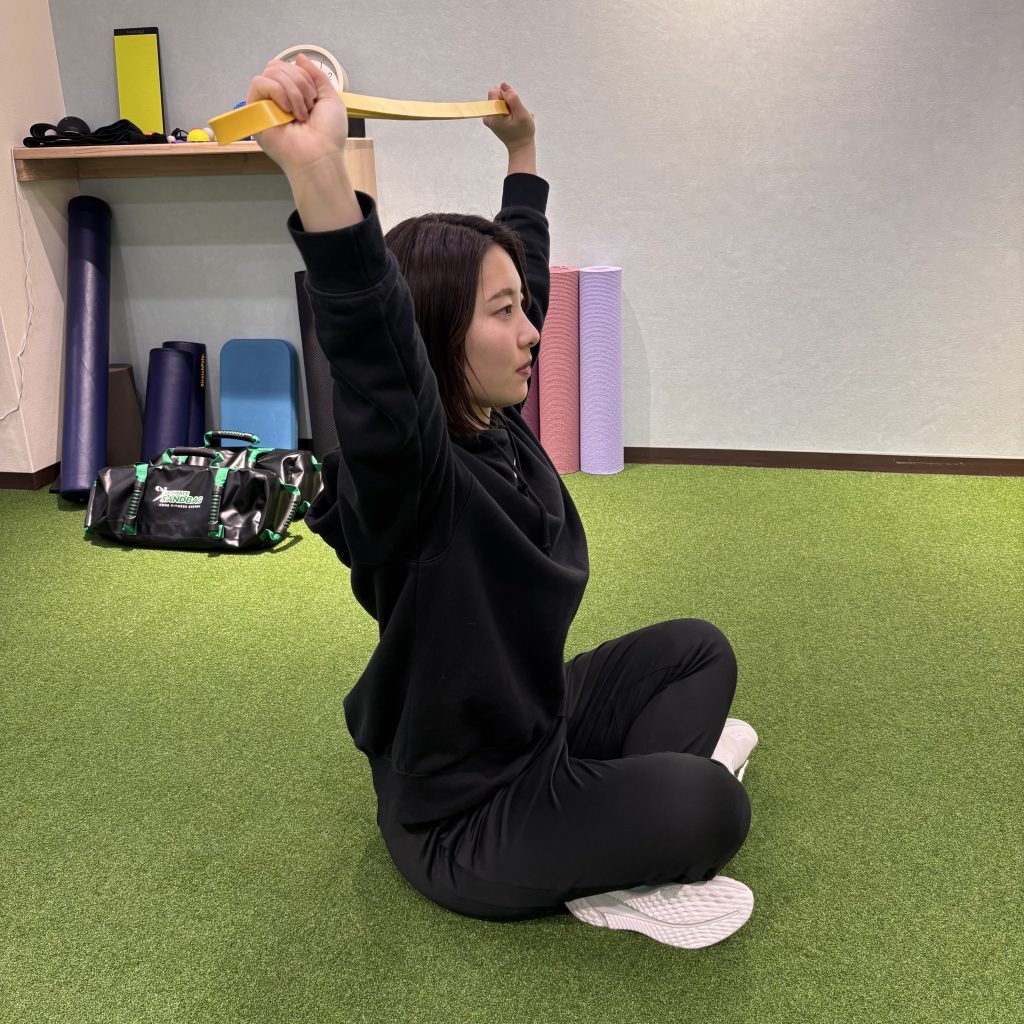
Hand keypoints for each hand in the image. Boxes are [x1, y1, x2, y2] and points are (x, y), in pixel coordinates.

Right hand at [245, 54, 348, 174]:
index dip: (304, 76)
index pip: (289, 67)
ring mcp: (266, 106)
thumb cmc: (328, 136)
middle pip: (279, 66)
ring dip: (293, 90)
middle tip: (309, 106)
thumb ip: (316, 75)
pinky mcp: (255, 112)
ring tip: (300, 113)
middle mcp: (278, 100)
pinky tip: (287, 111)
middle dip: (300, 82)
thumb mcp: (331, 98)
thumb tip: (299, 57)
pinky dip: (278, 92)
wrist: (320, 156)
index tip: (315, 98)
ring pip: (271, 71)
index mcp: (294, 96)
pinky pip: (260, 83)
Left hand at [483, 83, 535, 151]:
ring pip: (498, 99)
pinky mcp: (491, 118)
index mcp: (492, 114)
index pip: (494, 92)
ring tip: (513, 116)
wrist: (520, 147)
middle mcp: (487, 115)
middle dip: (507, 100)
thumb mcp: (522, 114)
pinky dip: (507, 108)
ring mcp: (488, 117)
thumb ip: (513, 98)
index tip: (513, 107)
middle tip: (514, 112)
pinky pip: (498, 105)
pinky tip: (512, 117)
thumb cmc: (523, 132)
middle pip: (495, 95)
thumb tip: (503, 85)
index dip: (506, 95)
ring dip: (508, 104)